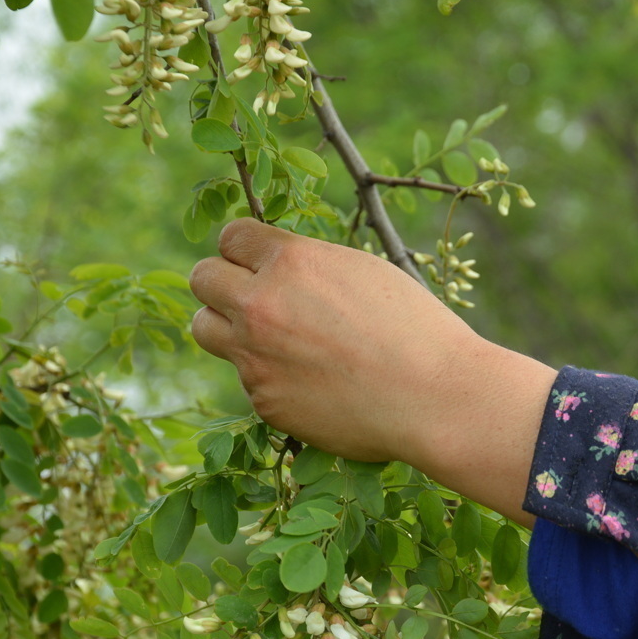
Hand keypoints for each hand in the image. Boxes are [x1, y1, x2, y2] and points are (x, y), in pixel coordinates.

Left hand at [189, 219, 555, 524]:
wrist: (435, 397)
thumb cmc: (414, 328)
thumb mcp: (362, 271)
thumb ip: (307, 265)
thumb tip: (274, 266)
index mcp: (289, 261)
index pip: (231, 237)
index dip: (245, 248)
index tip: (258, 260)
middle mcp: (260, 305)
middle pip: (202, 279)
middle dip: (223, 283)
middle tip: (253, 296)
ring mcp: (255, 357)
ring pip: (206, 329)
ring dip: (228, 328)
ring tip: (269, 337)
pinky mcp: (264, 401)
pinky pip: (246, 378)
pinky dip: (269, 377)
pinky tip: (313, 382)